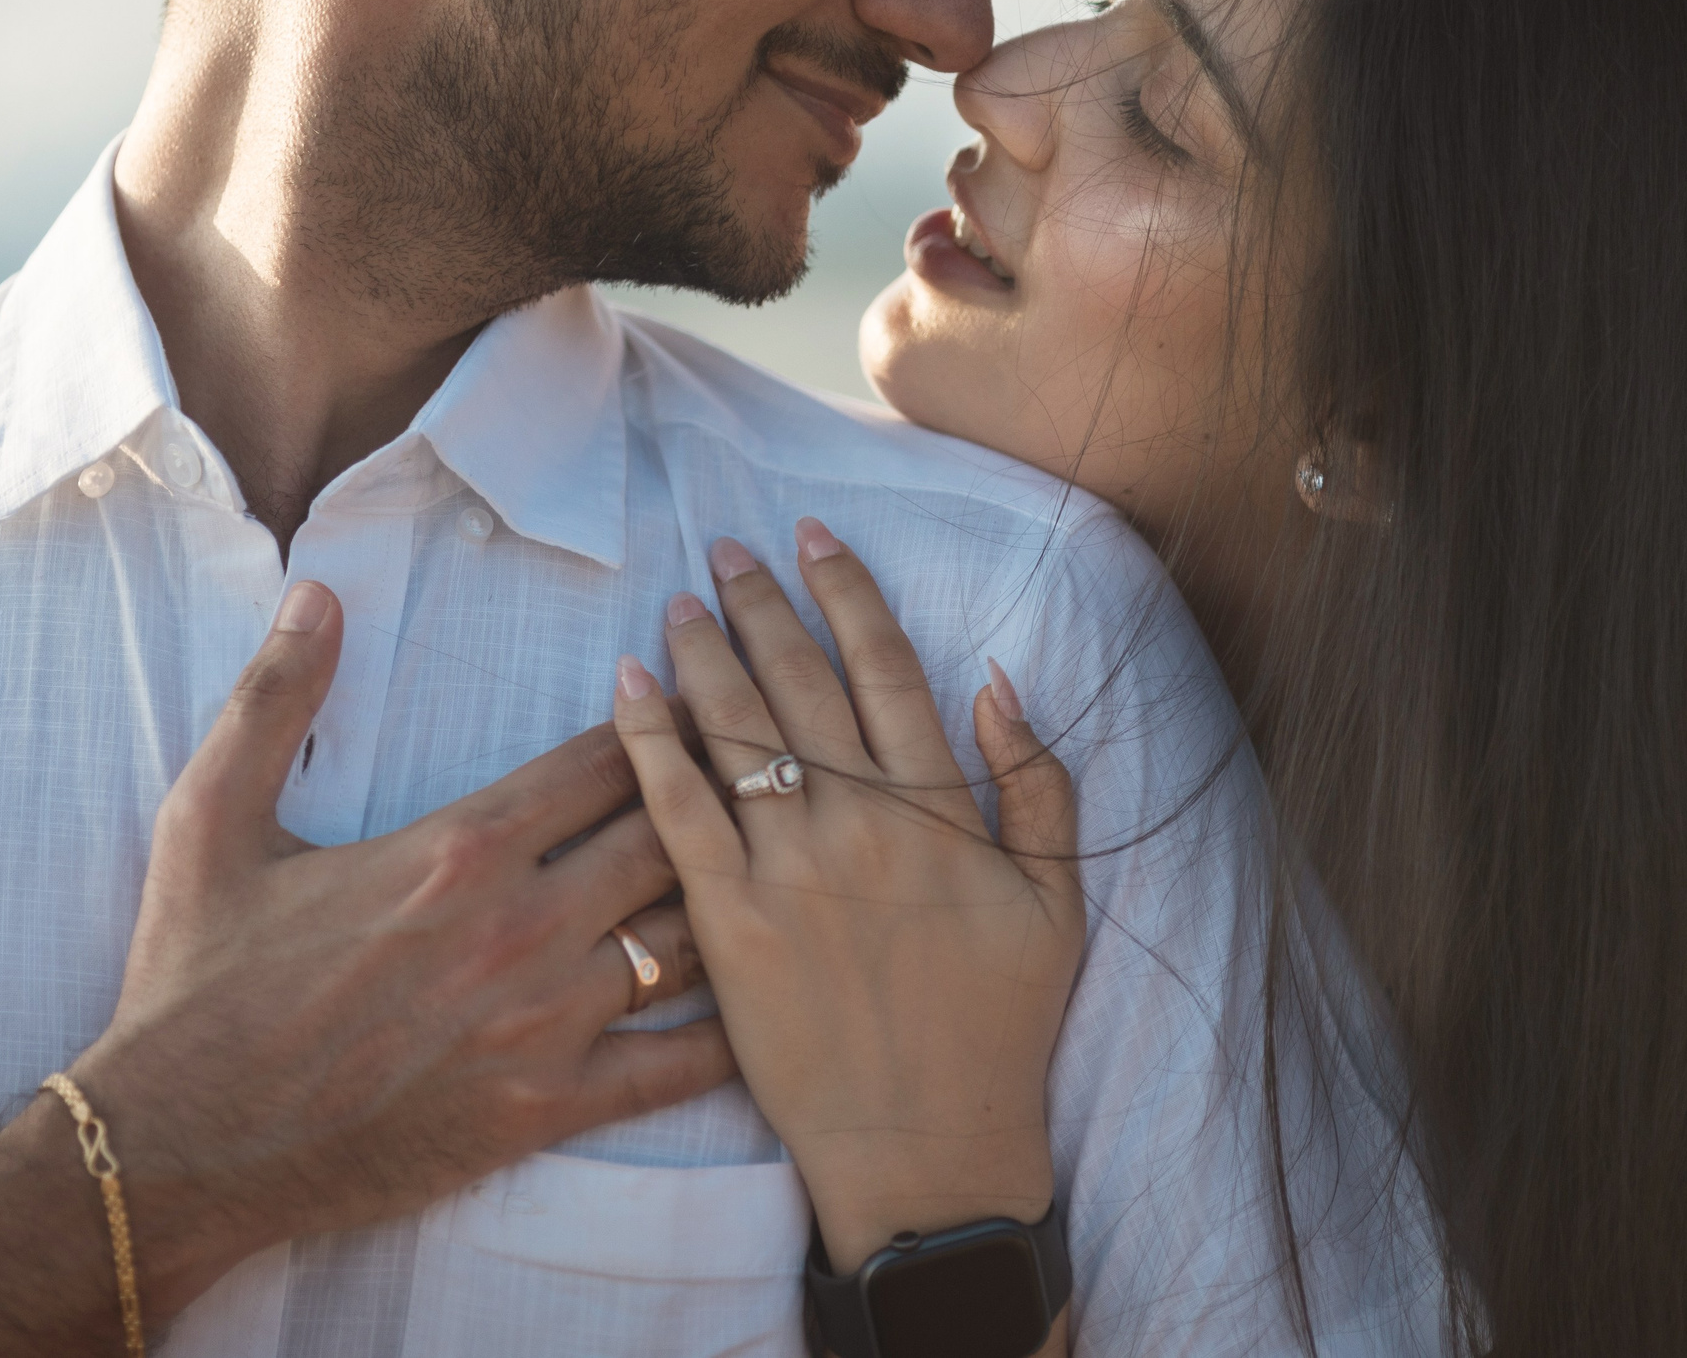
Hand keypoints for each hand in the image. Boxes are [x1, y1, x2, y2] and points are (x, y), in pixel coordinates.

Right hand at [75, 582, 734, 1309]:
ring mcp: (543, 1021)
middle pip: (672, 835)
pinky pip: (676, 1066)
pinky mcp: (546, 1110)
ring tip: (783, 872)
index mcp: (460, 846)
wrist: (177, 1146)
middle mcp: (522, 924)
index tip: (709, 699)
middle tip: (774, 777)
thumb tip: (316, 593)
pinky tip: (770, 1006)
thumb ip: (274, 697)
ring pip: (691, 939)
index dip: (670, 722)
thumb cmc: (196, 981)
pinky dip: (733, 1034)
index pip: (610, 759)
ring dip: (736, 902)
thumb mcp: (209, 819)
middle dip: (722, 798)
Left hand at [610, 520, 1081, 1269]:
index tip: (815, 535)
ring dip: (704, 652)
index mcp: (938, 809)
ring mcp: (788, 870)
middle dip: (761, 602)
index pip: (885, 667)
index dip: (847, 590)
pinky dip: (649, 740)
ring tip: (681, 601)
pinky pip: (678, 811)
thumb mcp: (1058, 902)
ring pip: (735, 729)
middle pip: (798, 681)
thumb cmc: (999, 1027)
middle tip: (726, 548)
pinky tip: (628, 686)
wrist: (927, 1149)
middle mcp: (859, 822)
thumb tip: (996, 680)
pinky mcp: (726, 922)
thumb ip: (1037, 784)